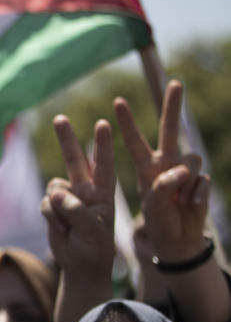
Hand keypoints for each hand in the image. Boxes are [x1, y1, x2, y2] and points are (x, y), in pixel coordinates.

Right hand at [41, 115, 115, 282]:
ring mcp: (68, 199)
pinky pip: (44, 204)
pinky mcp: (52, 208)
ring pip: (54, 186)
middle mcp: (86, 191)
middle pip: (74, 160)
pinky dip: (49, 217)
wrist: (81, 267)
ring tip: (67, 225)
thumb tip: (53, 193)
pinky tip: (60, 230)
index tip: (103, 123)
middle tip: (59, 118)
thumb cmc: (95, 249)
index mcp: (104, 193)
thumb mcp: (92, 229)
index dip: (102, 145)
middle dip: (67, 139)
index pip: (104, 165)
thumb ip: (74, 209)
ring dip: (56, 205)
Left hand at [116, 80, 210, 261]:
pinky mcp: (202, 181)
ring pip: (192, 159)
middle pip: (170, 130)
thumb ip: (162, 186)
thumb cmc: (157, 222)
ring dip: (185, 180)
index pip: (134, 141)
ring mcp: (186, 170)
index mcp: (146, 167)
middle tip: (175, 82)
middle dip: (173, 106)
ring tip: (177, 200)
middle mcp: (167, 163)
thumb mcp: (152, 205)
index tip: (117, 101)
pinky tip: (189, 206)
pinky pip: (202, 181)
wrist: (178, 239)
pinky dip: (196, 196)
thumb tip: (182, 171)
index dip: (127, 122)